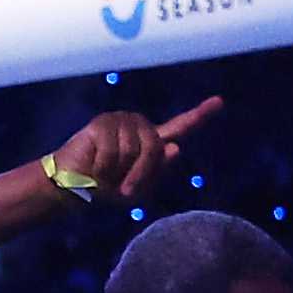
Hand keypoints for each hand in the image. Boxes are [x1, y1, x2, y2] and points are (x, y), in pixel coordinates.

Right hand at [47, 96, 220, 203]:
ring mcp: (120, 122)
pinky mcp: (102, 124)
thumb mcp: (138, 190)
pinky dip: (104, 167)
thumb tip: (176, 148)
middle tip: (123, 188)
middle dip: (141, 172)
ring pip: (135, 150)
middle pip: (157, 147)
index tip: (220, 102)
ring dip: (119, 171)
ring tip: (103, 174)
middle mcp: (139, 126)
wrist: (73, 188)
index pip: (180, 127)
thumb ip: (158, 172)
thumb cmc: (105, 189)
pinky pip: (114, 150)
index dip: (200, 115)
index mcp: (151, 140)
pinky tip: (94, 167)